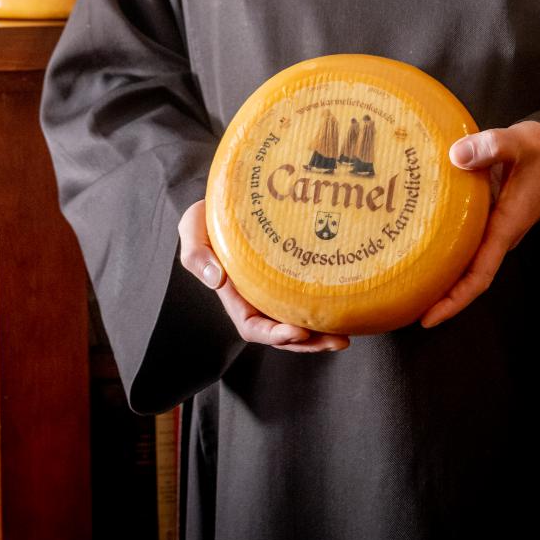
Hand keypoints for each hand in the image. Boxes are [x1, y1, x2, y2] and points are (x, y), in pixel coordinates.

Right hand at [178, 199, 349, 352]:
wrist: (232, 196)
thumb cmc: (210, 214)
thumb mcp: (193, 227)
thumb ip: (196, 253)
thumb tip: (215, 280)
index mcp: (234, 294)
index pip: (252, 326)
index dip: (273, 335)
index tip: (296, 332)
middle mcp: (258, 298)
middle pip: (283, 333)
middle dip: (309, 343)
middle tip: (337, 340)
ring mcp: (277, 290)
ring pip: (300, 321)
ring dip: (321, 334)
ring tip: (345, 336)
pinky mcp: (295, 276)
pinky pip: (310, 299)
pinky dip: (327, 310)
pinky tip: (346, 310)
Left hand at [419, 119, 539, 328]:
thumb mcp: (523, 142)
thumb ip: (494, 145)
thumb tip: (457, 155)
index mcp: (505, 227)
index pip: (479, 275)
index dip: (455, 300)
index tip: (430, 318)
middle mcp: (496, 234)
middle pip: (465, 277)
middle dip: (437, 296)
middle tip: (401, 305)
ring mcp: (489, 227)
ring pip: (461, 261)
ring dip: (437, 275)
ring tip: (401, 283)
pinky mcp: (483, 215)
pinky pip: (459, 240)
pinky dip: (439, 248)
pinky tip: (414, 243)